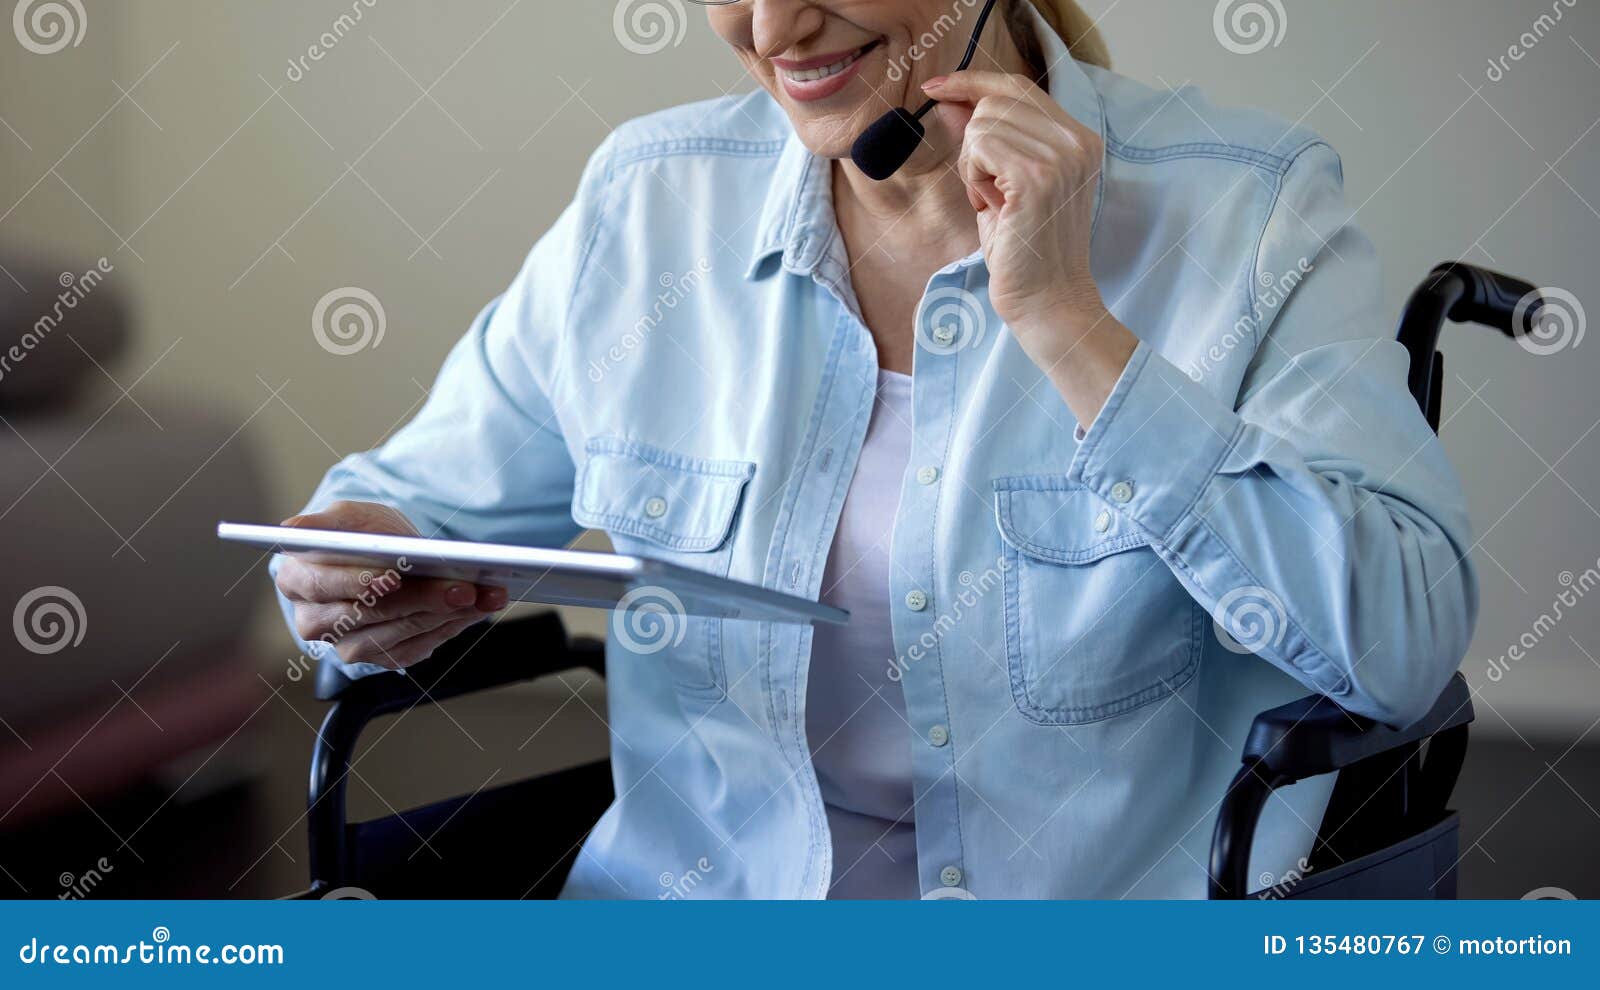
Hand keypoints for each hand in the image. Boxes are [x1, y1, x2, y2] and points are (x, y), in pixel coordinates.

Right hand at [273, 500, 507, 669]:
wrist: (384, 558)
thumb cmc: (363, 535)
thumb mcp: (349, 517)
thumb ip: (326, 522)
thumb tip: (294, 528)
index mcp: (298, 580)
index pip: (323, 585)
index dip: (357, 582)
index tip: (393, 577)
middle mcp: (315, 620)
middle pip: (369, 614)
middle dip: (421, 598)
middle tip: (462, 588)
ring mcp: (344, 645)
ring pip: (395, 636)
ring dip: (442, 617)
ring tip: (480, 597)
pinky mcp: (377, 657)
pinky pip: (412, 649)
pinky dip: (446, 629)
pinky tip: (471, 612)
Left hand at [922, 70, 1110, 359]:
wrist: (1046, 300)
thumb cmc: (1023, 250)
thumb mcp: (1000, 184)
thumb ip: (983, 139)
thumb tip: (952, 100)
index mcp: (1079, 138)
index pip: (1018, 86)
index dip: (973, 81)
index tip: (936, 87)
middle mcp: (1077, 140)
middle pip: (995, 102)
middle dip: (974, 144)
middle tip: (986, 190)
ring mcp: (1061, 156)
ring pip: (983, 124)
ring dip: (973, 165)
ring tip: (994, 203)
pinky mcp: (1037, 177)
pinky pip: (980, 146)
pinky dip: (973, 177)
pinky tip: (991, 206)